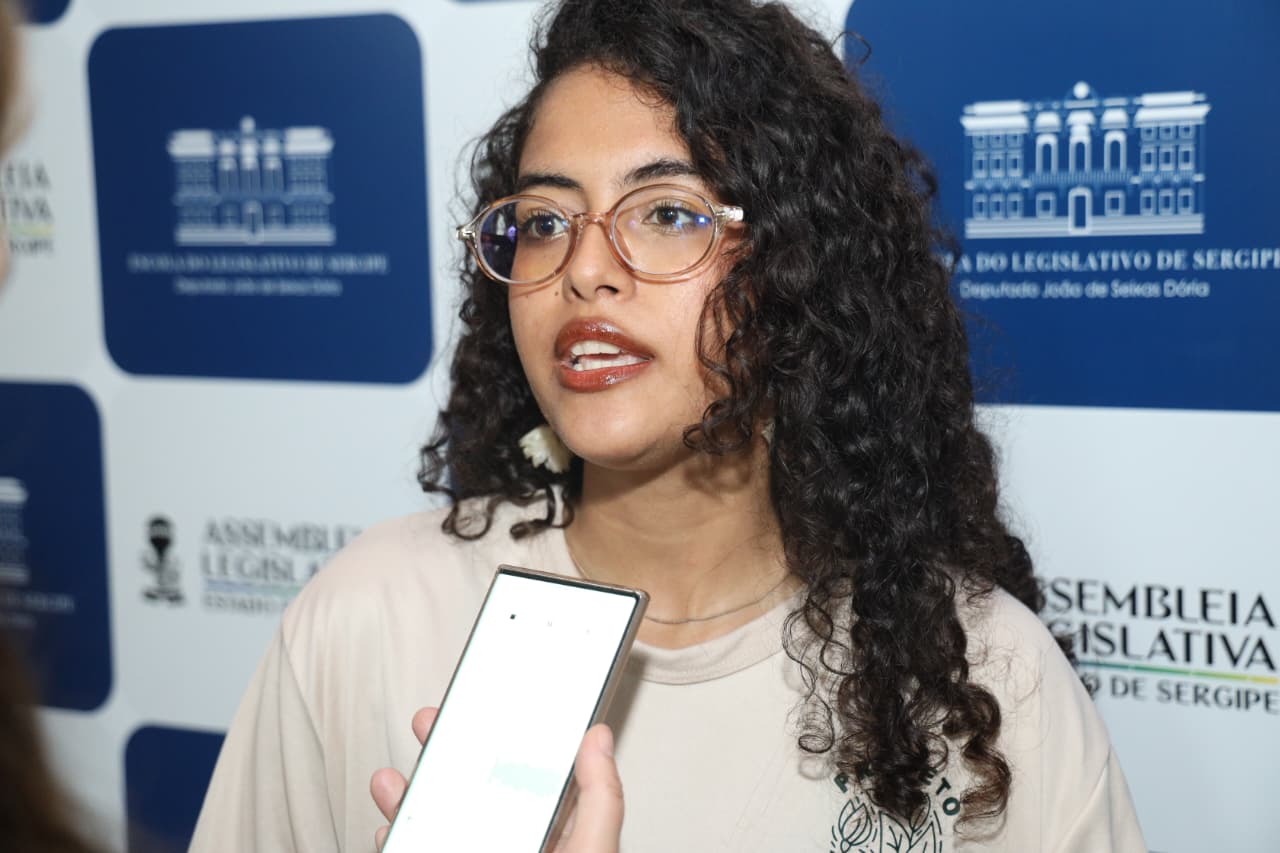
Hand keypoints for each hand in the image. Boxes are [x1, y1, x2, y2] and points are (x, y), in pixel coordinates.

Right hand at [370, 707, 623, 852]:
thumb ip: (599, 802)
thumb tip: (599, 737)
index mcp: (555, 839)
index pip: (535, 778)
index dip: (512, 739)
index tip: (492, 705)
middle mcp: (515, 848)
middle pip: (478, 793)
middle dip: (450, 756)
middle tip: (432, 723)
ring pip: (439, 825)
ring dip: (411, 798)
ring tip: (392, 780)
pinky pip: (417, 849)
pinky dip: (397, 839)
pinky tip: (386, 830)